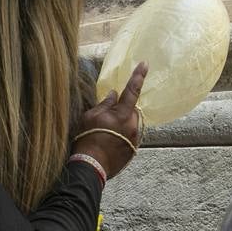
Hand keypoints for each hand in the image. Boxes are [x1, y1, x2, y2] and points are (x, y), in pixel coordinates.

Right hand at [72, 62, 147, 179]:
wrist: (91, 166)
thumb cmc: (87, 139)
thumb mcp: (90, 117)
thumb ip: (105, 104)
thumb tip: (114, 94)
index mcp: (122, 114)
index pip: (132, 90)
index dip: (138, 76)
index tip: (145, 64)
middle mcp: (132, 126)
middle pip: (131, 110)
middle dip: (122, 109)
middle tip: (106, 118)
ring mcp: (134, 139)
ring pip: (131, 124)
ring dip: (121, 124)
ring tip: (105, 133)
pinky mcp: (132, 150)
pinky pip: (129, 137)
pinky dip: (121, 136)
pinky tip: (109, 142)